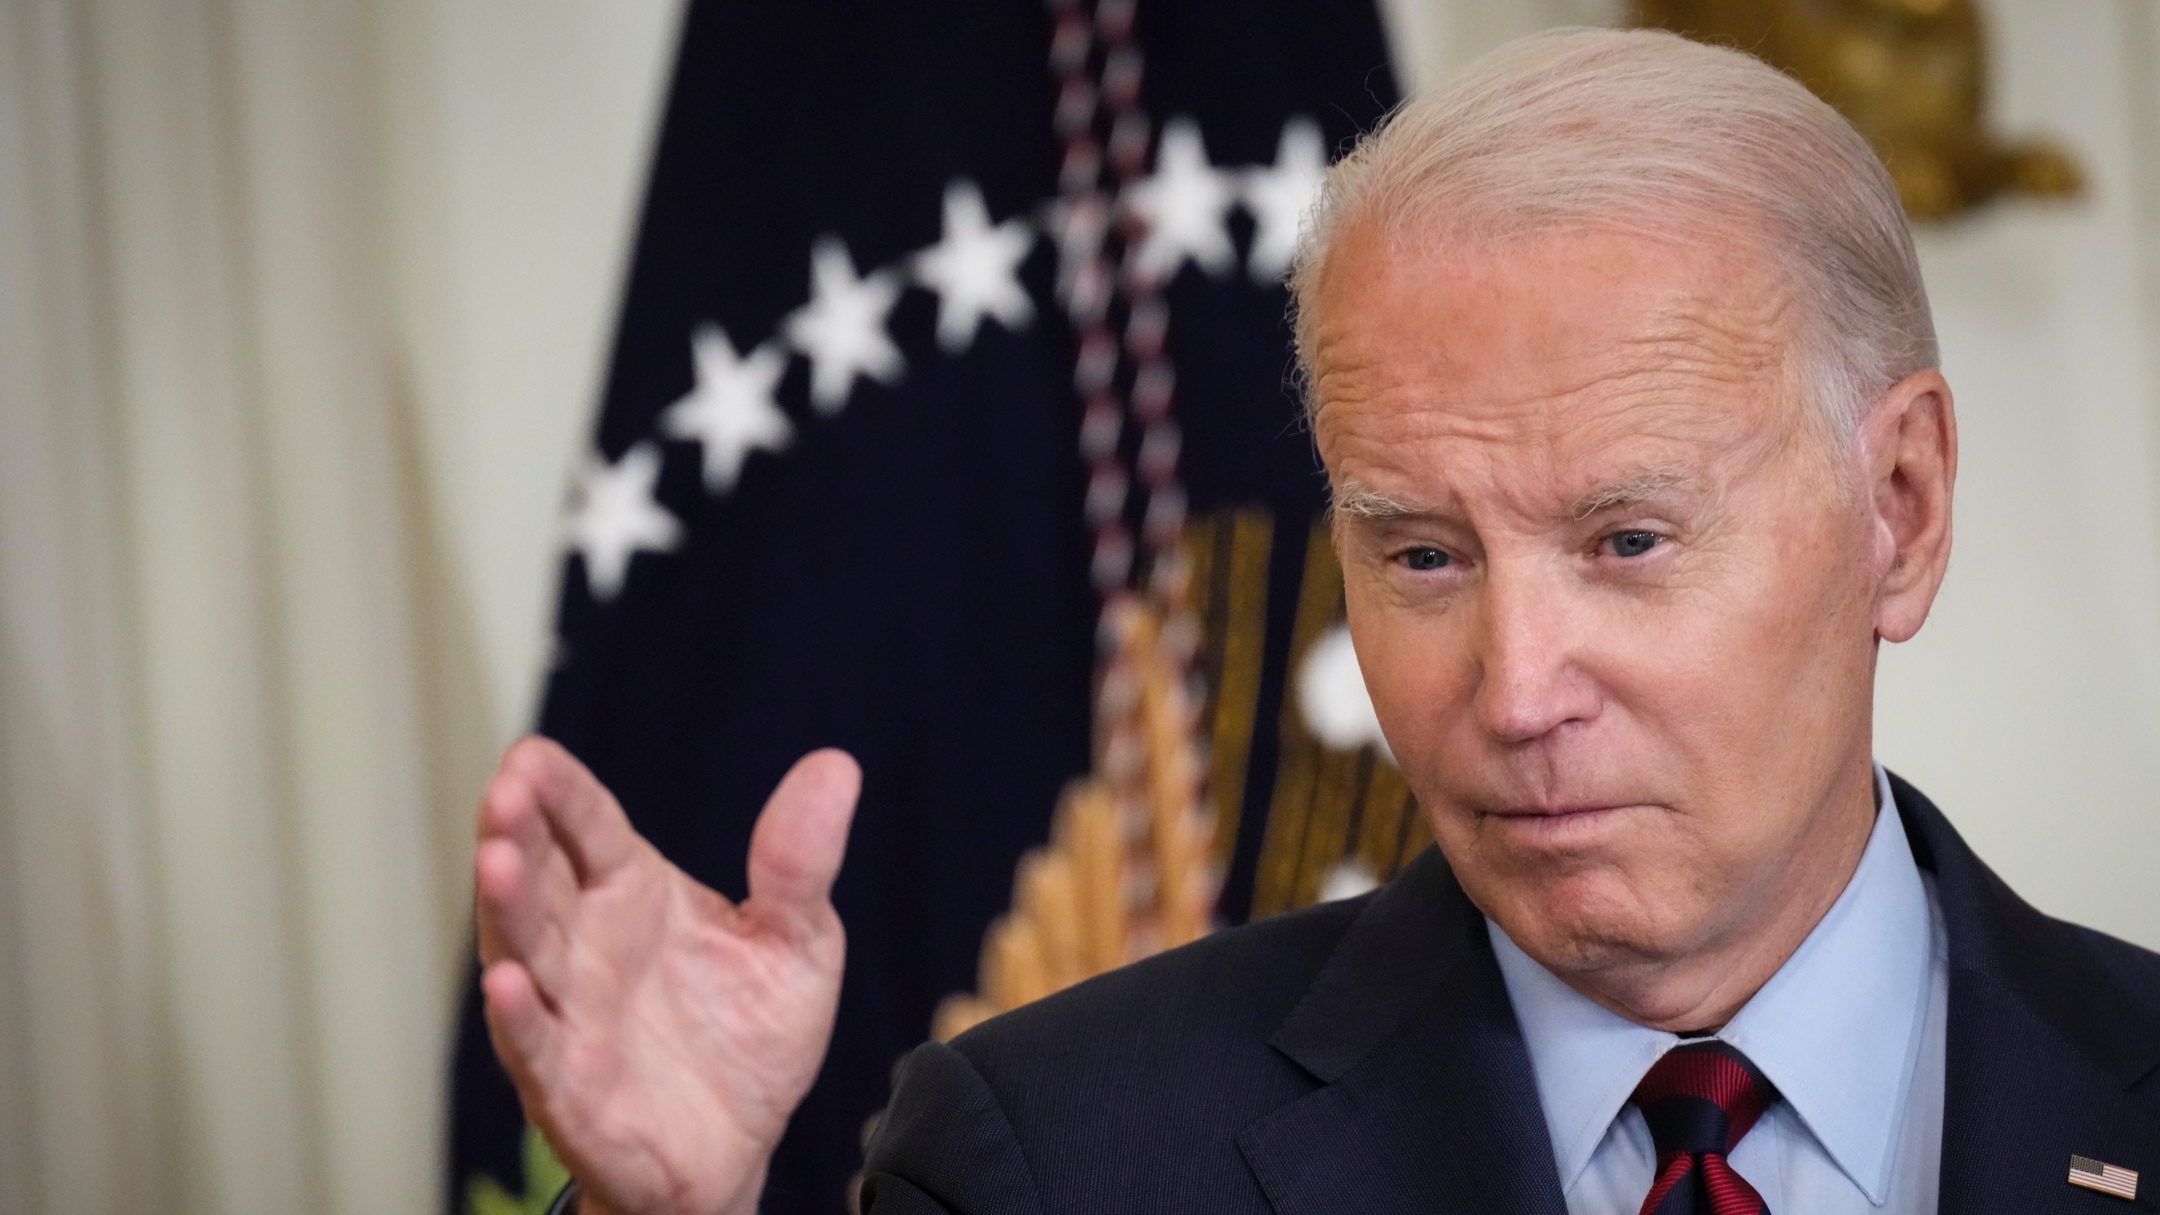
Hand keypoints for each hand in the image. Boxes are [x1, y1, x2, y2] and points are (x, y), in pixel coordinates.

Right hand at [475, 737, 859, 1214]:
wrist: (742, 1149)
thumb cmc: (749, 1034)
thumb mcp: (796, 941)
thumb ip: (800, 862)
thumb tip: (837, 766)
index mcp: (633, 893)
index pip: (590, 828)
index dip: (560, 792)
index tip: (531, 756)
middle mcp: (587, 945)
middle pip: (542, 878)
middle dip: (516, 833)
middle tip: (505, 792)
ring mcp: (571, 1015)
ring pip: (525, 952)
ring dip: (506, 908)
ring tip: (496, 860)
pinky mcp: (569, 1089)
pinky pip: (537, 1050)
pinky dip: (518, 1019)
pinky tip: (505, 983)